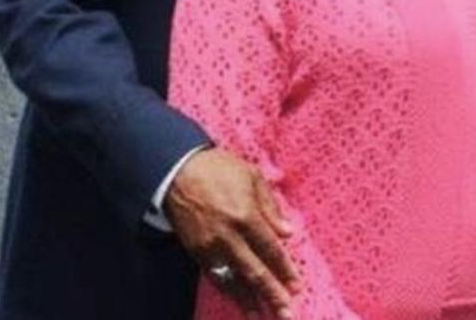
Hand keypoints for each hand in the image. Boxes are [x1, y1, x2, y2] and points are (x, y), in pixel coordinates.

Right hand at [166, 147, 300, 317]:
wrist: (178, 172)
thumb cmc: (220, 169)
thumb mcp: (252, 177)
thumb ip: (271, 207)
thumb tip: (288, 232)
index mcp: (246, 215)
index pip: (270, 249)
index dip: (284, 269)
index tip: (297, 285)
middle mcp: (228, 236)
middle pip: (254, 271)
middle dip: (272, 294)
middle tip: (286, 313)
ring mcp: (210, 246)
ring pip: (233, 280)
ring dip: (249, 300)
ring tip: (262, 315)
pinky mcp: (196, 251)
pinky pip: (216, 276)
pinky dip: (228, 291)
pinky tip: (239, 300)